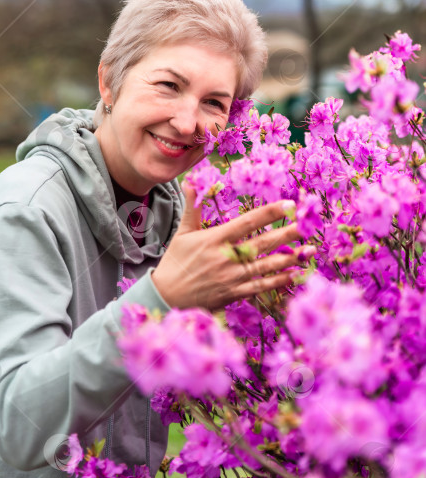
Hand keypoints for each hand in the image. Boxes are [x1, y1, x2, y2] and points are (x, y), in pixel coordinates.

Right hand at [151, 184, 313, 309]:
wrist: (166, 296)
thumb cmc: (176, 261)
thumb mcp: (183, 232)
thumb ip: (192, 207)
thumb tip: (191, 181)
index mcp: (214, 239)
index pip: (246, 222)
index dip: (269, 213)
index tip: (289, 205)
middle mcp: (225, 258)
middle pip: (261, 243)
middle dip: (286, 234)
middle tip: (307, 225)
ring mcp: (231, 278)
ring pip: (266, 266)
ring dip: (290, 258)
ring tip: (310, 250)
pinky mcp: (234, 294)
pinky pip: (261, 286)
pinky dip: (279, 280)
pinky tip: (295, 273)